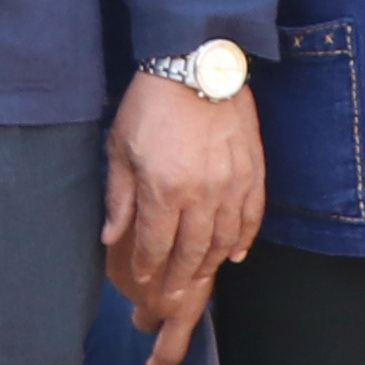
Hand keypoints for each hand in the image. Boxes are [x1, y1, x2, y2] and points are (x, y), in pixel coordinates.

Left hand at [103, 73, 265, 364]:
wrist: (197, 66)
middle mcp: (201, 194)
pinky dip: (244, 240)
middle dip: (178, 279)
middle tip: (170, 299)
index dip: (146, 267)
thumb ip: (119, 197)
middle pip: (191, 252)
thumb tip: (110, 237)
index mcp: (163, 189)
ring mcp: (232, 185)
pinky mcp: (254, 173)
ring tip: (197, 282)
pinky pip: (252, 218)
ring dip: (210, 266)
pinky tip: (234, 255)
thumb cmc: (151, 104)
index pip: (154, 244)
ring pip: (224, 241)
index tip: (141, 283)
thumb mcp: (120, 148)